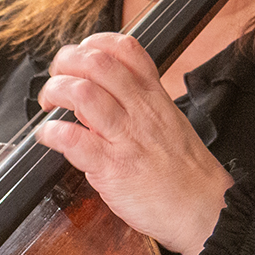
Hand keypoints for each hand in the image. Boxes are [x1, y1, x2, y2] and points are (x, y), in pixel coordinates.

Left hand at [35, 33, 232, 254]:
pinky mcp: (113, 167)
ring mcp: (126, 137)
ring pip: (82, 93)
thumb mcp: (169, 126)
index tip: (82, 55)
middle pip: (97, 63)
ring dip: (55, 92)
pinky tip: (48, 137)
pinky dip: (52, 133)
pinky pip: (73, 139)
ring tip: (49, 104)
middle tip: (57, 78)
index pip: (126, 48)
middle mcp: (140, 110)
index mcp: (155, 97)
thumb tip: (93, 102)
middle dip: (66, 63)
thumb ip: (135, 109)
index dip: (95, 43)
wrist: (206, 210)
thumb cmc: (187, 175)